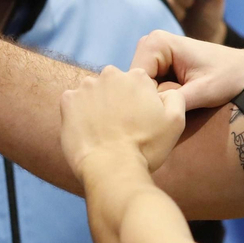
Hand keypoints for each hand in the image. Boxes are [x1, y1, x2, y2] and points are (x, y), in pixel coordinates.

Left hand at [60, 67, 186, 175]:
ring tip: (103, 131)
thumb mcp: (175, 121)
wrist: (112, 168)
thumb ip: (175, 97)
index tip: (138, 122)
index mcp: (137, 77)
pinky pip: (74, 103)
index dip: (139, 104)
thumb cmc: (146, 147)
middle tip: (121, 127)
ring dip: (97, 106)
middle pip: (114, 85)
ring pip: (93, 93)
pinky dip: (78, 113)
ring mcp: (86, 86)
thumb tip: (165, 91)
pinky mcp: (68, 100)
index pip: (138, 84)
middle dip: (117, 101)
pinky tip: (87, 130)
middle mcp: (110, 75)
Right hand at [129, 30, 243, 109]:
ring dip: (156, 102)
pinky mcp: (157, 66)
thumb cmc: (230, 76)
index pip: (135, 80)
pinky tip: (176, 105)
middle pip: (135, 84)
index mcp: (156, 43)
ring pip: (141, 89)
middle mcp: (148, 44)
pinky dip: (160, 100)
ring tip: (178, 108)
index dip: (150, 101)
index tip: (171, 113)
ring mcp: (152, 55)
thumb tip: (150, 116)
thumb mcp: (205, 92)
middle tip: (177, 111)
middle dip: (152, 101)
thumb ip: (174, 101)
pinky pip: (149, 88)